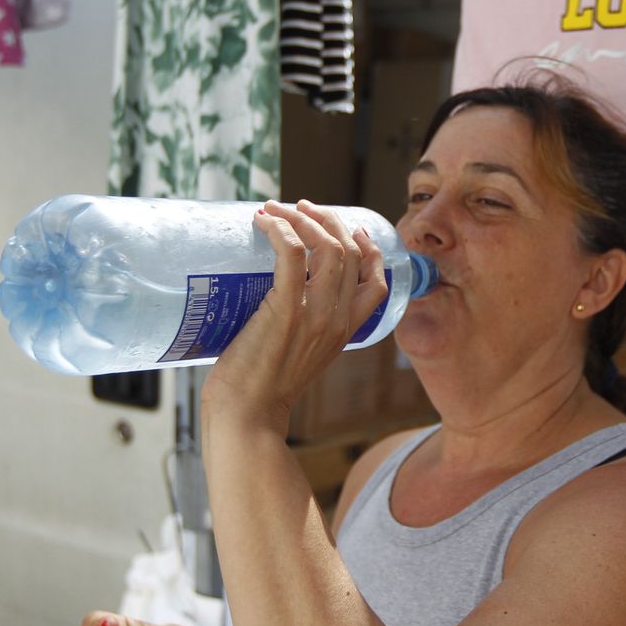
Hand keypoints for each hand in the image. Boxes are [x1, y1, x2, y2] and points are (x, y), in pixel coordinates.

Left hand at [201, 200, 387, 433]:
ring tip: (275, 209)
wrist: (247, 418)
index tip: (350, 229)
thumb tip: (271, 302)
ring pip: (326, 246)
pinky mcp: (287, 309)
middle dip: (327, 219)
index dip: (369, 250)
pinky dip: (280, 229)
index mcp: (346, 332)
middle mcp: (338, 320)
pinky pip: (293, 253)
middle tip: (300, 207)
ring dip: (301, 218)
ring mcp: (316, 314)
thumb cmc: (258, 391)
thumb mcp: (297, 357)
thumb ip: (299, 331)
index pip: (377, 283)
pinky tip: (264, 222)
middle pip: (350, 253)